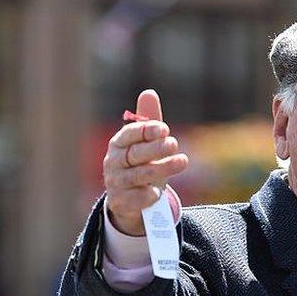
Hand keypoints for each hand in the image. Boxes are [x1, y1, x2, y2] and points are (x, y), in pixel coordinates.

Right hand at [103, 90, 188, 235]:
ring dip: (160, 169)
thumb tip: (150, 92)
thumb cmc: (140, 165)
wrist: (129, 201)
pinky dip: (147, 194)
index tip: (164, 128)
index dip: (146, 130)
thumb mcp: (145, 144)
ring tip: (182, 161)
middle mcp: (114, 162)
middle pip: (135, 154)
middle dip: (155, 148)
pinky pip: (136, 198)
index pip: (129, 134)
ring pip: (138, 175)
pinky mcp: (122, 202)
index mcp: (119, 144)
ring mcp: (116, 183)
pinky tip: (158, 192)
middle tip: (174, 143)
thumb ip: (148, 122)